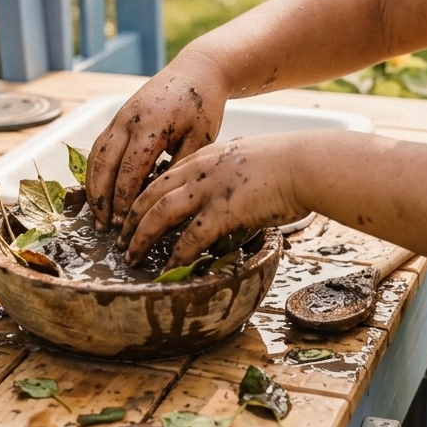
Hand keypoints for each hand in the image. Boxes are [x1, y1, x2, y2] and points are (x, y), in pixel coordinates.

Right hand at [85, 51, 229, 228]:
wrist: (196, 71)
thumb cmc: (203, 106)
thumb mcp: (201, 139)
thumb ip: (181, 167)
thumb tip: (163, 201)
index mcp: (151, 125)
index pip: (130, 170)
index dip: (124, 199)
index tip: (124, 224)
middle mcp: (127, 121)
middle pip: (104, 165)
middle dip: (102, 199)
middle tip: (104, 228)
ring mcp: (118, 118)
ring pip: (95, 157)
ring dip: (93, 188)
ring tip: (97, 216)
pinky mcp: (116, 119)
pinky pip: (98, 148)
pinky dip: (95, 173)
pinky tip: (99, 193)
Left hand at [118, 133, 311, 267]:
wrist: (307, 165)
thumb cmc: (287, 164)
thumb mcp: (246, 159)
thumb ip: (227, 174)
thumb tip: (224, 192)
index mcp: (204, 156)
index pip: (159, 177)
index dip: (139, 198)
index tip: (129, 216)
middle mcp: (199, 170)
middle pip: (149, 195)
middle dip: (129, 220)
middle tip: (119, 240)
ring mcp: (209, 190)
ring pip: (159, 214)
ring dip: (141, 238)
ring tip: (130, 257)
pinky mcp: (224, 211)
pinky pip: (190, 238)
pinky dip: (175, 256)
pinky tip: (168, 269)